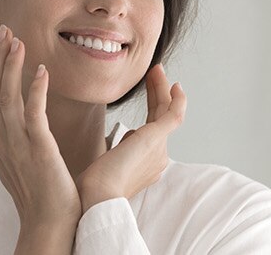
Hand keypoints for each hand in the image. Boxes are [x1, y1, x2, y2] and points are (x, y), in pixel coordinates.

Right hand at [0, 25, 80, 243]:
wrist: (48, 225)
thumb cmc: (38, 197)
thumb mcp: (13, 167)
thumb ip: (2, 147)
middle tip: (7, 31)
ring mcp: (16, 145)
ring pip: (6, 96)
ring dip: (12, 65)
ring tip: (20, 40)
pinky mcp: (37, 149)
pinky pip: (33, 112)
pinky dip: (36, 89)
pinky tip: (43, 70)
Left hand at [77, 64, 186, 211]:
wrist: (98, 198)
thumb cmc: (93, 189)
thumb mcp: (106, 165)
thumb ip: (118, 151)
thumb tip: (127, 136)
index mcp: (146, 164)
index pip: (152, 130)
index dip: (152, 109)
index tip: (148, 94)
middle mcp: (157, 156)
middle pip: (160, 118)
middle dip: (157, 94)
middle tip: (154, 74)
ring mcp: (159, 148)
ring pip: (165, 112)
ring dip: (161, 89)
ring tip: (156, 70)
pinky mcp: (156, 139)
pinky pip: (174, 115)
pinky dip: (177, 100)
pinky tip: (174, 84)